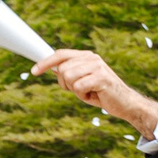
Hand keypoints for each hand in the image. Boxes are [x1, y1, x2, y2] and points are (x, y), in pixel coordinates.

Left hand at [34, 49, 157, 139]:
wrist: (124, 103)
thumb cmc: (100, 92)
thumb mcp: (81, 81)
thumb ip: (68, 73)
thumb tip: (49, 68)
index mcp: (86, 56)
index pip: (60, 54)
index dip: (45, 63)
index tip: (33, 71)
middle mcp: (91, 58)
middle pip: (62, 69)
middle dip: (65, 84)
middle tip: (80, 90)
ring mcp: (97, 66)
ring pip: (68, 78)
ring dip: (75, 90)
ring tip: (88, 91)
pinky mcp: (102, 78)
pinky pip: (78, 87)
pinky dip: (83, 96)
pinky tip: (94, 95)